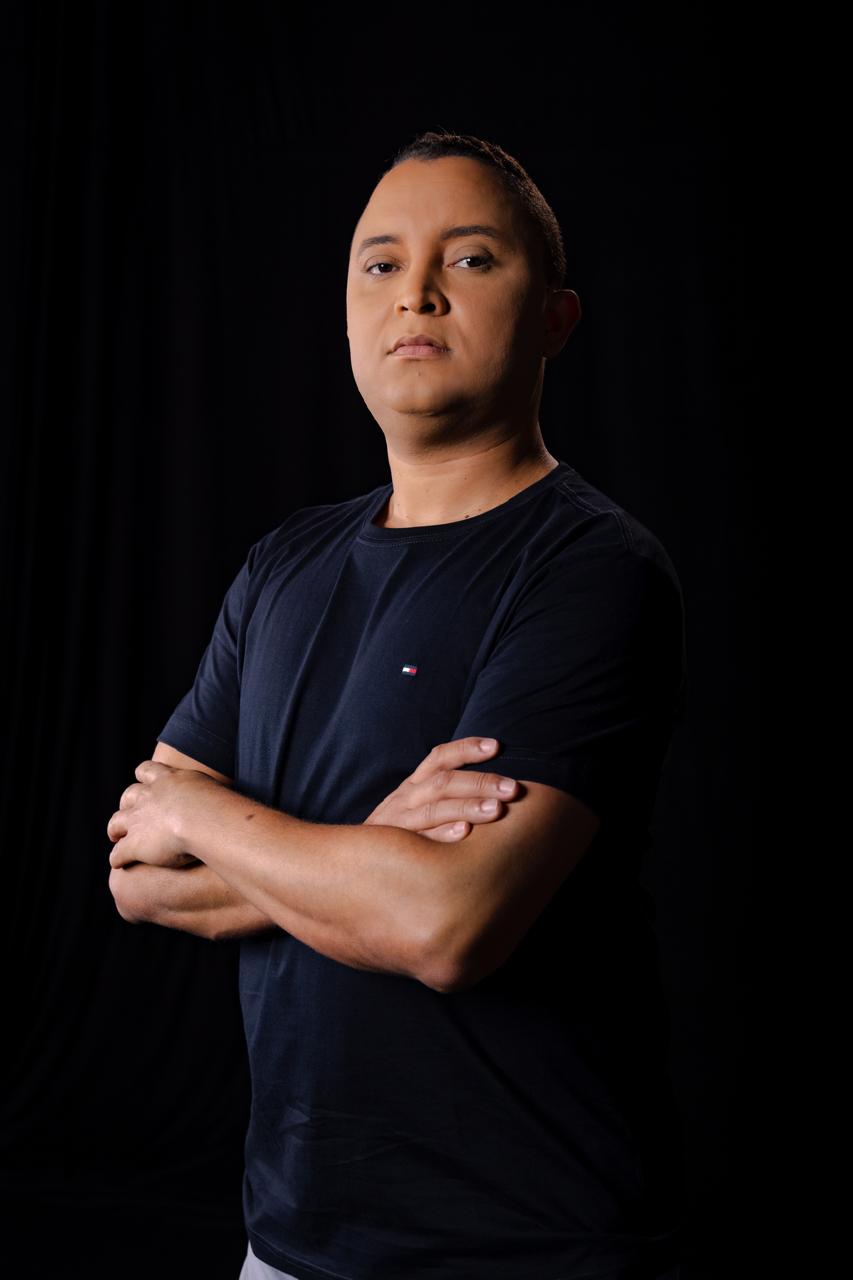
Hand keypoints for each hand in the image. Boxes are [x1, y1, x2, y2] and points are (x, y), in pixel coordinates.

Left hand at [107, 759, 219, 869]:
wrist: (202, 818)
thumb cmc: (216, 805)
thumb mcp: (210, 789)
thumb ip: (205, 792)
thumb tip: (219, 799)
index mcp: (166, 779)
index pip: (147, 771)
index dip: (144, 778)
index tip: (144, 783)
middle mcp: (147, 797)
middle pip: (129, 795)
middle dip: (127, 804)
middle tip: (130, 813)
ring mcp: (137, 820)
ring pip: (116, 823)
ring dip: (115, 830)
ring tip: (116, 838)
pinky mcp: (134, 845)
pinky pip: (119, 854)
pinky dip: (118, 858)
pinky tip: (120, 864)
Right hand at [364, 737, 520, 841]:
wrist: (354, 860)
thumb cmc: (400, 831)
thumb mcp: (416, 804)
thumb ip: (445, 793)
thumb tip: (496, 789)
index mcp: (415, 784)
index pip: (440, 757)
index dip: (467, 748)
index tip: (496, 746)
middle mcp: (407, 798)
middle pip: (444, 782)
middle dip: (480, 782)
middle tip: (513, 788)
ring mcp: (400, 822)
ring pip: (434, 808)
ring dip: (467, 806)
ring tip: (496, 809)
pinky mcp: (396, 848)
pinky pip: (421, 840)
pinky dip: (442, 835)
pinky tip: (464, 833)